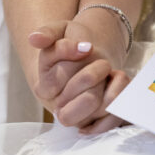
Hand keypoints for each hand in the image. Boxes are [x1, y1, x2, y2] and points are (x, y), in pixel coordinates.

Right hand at [29, 19, 129, 133]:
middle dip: (93, 72)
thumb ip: (47, 33)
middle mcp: (58, 106)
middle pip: (75, 90)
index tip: (87, 46)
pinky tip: (116, 80)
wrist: (91, 62)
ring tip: (108, 70)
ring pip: (94, 102)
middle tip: (100, 61)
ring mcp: (78, 117)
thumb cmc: (75, 48)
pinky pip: (110, 114)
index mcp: (44, 87)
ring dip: (107, 80)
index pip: (57, 76)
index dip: (75, 58)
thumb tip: (34, 39)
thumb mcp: (59, 32)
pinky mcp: (97, 122)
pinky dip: (119, 93)